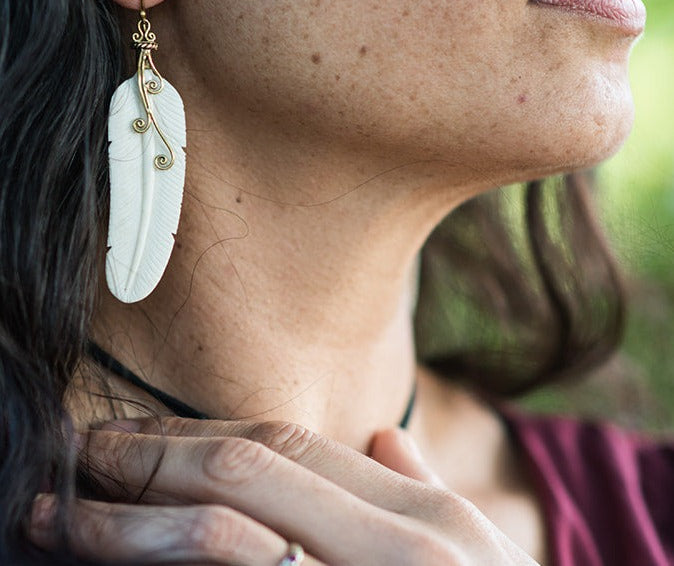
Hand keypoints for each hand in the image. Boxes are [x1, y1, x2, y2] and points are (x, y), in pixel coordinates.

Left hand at [29, 417, 540, 564]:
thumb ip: (429, 494)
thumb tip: (380, 436)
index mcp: (426, 524)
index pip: (284, 449)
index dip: (197, 434)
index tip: (135, 435)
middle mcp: (397, 554)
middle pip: (243, 475)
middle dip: (151, 459)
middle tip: (82, 455)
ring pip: (221, 542)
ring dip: (128, 528)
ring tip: (63, 518)